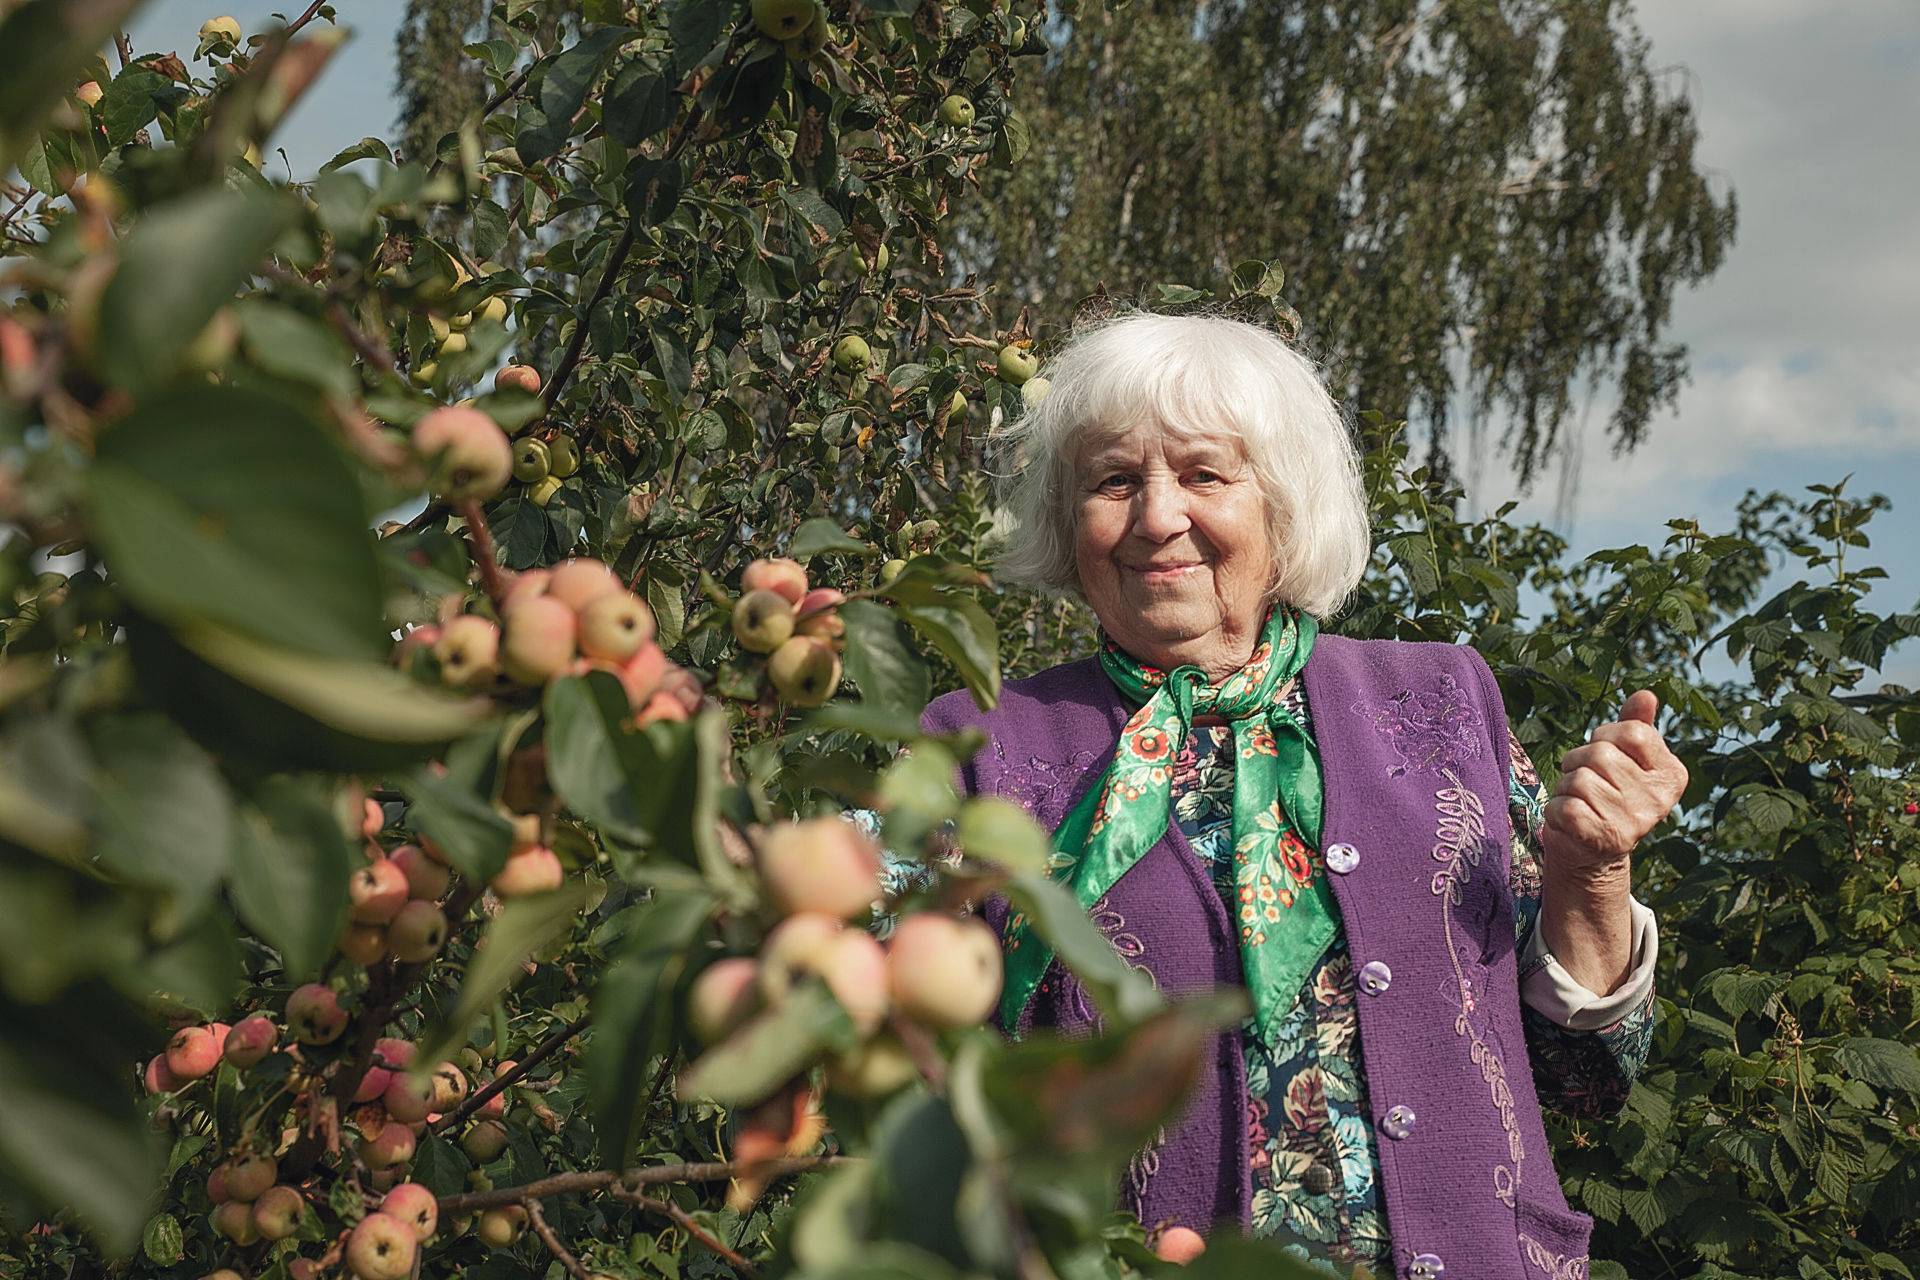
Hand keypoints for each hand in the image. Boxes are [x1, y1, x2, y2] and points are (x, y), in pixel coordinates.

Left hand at [1543, 690, 1687, 871]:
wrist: (1594, 854)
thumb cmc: (1608, 794)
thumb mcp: (1626, 759)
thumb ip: (1637, 725)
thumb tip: (1646, 694)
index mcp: (1672, 775)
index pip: (1632, 732)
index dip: (1606, 737)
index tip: (1606, 757)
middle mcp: (1658, 800)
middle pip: (1599, 754)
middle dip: (1579, 762)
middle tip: (1587, 784)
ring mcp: (1631, 822)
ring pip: (1577, 778)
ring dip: (1566, 787)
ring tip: (1579, 803)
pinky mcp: (1601, 838)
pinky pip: (1562, 805)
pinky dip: (1555, 810)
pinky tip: (1570, 822)